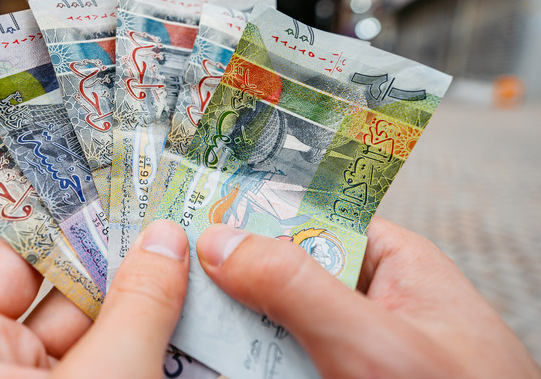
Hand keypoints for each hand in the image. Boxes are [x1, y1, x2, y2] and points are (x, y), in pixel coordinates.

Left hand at [0, 220, 189, 378]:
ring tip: (204, 260)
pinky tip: (206, 316)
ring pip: (109, 332)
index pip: (15, 260)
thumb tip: (166, 237)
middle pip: (73, 294)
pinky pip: (129, 363)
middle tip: (178, 215)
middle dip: (128, 259)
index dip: (66, 217)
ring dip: (157, 303)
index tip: (115, 178)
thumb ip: (134, 310)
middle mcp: (1, 371)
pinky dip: (165, 345)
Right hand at [197, 217, 540, 377]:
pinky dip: (257, 365)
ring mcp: (358, 352)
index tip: (196, 218)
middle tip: (181, 286)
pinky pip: (288, 365)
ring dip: (238, 332)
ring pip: (279, 328)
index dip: (256, 215)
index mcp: (396, 265)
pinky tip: (224, 367)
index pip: (314, 218)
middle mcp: (374, 304)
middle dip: (236, 283)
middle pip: (287, 276)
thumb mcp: (372, 342)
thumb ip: (296, 287)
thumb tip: (221, 242)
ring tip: (192, 331)